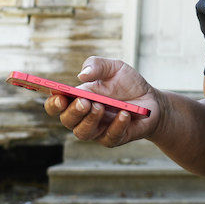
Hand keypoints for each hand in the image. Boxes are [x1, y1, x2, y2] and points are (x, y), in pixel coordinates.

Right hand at [44, 56, 162, 147]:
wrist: (151, 100)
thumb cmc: (127, 84)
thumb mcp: (114, 67)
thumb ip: (97, 65)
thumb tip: (82, 75)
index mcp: (77, 98)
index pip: (56, 105)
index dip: (53, 102)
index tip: (59, 95)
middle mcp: (83, 117)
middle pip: (67, 120)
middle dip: (73, 111)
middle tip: (84, 102)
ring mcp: (98, 130)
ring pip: (83, 133)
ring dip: (90, 120)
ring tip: (100, 107)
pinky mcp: (114, 138)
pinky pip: (110, 137)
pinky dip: (117, 125)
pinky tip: (124, 114)